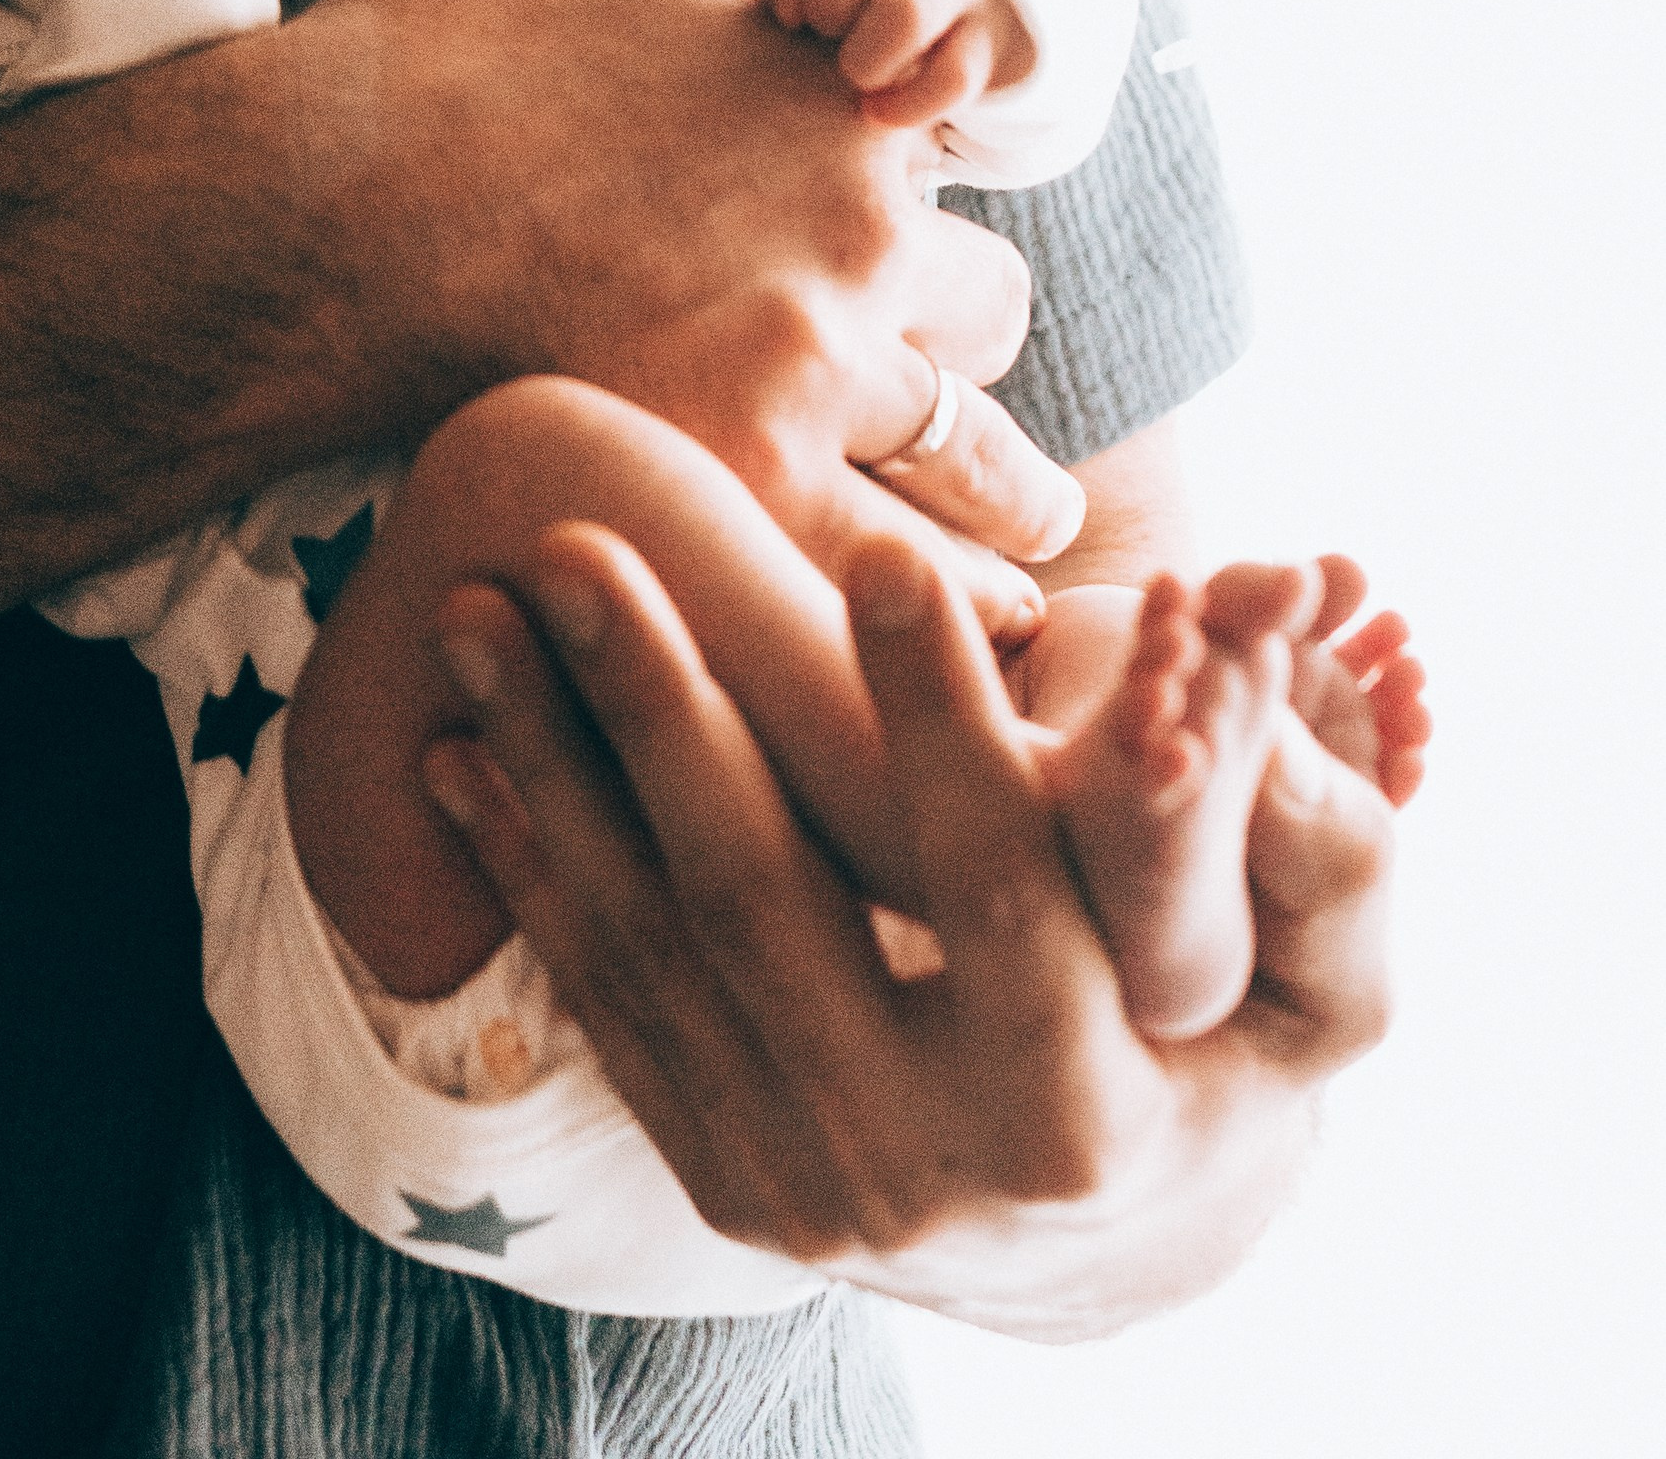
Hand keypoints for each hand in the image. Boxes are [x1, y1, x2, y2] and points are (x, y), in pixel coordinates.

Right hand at [328, 0, 1076, 583]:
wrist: (314, 211)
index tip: (886, 268)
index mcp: (831, 98)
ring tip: (986, 574)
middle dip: (961, 357)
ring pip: (983, 471)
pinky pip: (884, 577)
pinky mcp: (741, 477)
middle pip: (988, 317)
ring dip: (988, 512)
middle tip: (958, 435)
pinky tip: (885, 649)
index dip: (908, 219)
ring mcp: (809, 360)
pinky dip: (899, 615)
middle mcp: (856, 227)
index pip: (940, 174)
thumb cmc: (428, 46)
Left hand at [420, 519, 1394, 1330]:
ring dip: (547, 763)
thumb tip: (1279, 620)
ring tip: (476, 605)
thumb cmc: (1232, 1046)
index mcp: (1082, 1106)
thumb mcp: (1326, 978)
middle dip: (659, 704)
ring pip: (649, 945)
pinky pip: (604, 1004)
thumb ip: (1307, 825)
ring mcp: (803, 1184)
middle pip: (765, 905)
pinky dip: (526, 870)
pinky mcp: (719, 1179)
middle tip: (579, 542)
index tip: (882, 548)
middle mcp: (924, 1166)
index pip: (999, 885)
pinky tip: (457, 747)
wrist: (1112, 1241)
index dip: (943, 720)